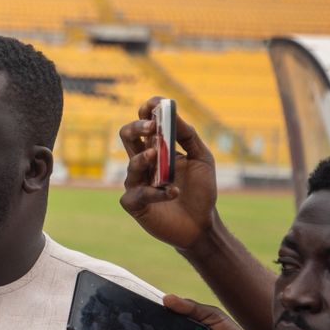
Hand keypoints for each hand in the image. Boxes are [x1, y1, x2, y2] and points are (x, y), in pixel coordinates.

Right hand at [118, 97, 219, 250]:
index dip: (146, 110)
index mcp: (157, 148)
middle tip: (152, 126)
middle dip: (137, 127)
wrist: (202, 225)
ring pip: (132, 164)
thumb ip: (188, 136)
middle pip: (127, 136)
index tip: (153, 104)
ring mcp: (136, 183)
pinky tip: (173, 192)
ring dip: (146, 159)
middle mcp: (143, 163)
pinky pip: (139, 193)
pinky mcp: (134, 204)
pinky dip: (157, 192)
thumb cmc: (201, 191)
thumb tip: (173, 113)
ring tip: (159, 157)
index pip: (144, 123)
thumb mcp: (202, 159)